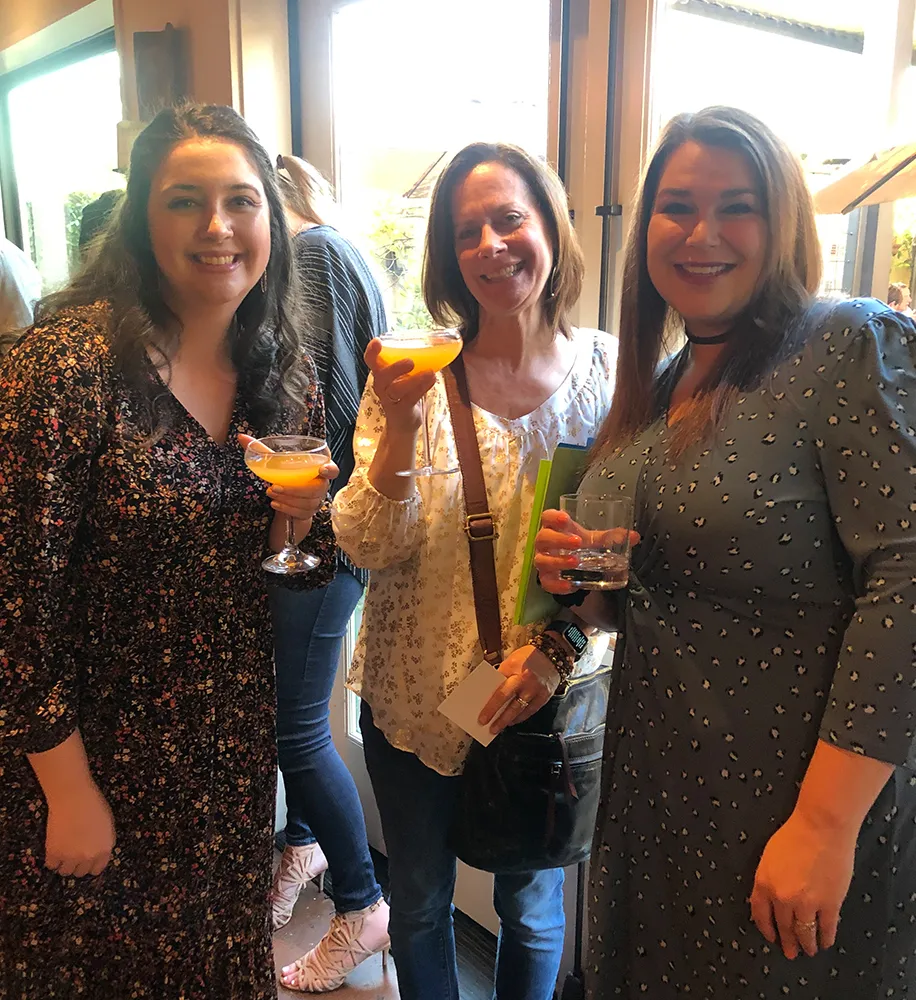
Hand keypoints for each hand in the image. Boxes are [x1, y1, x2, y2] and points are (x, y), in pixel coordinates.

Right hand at [45, 780, 115, 876]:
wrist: (74, 797)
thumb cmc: (93, 805)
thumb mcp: (106, 825)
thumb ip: (102, 842)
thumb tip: (95, 853)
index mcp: (105, 849)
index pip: (97, 869)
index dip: (90, 864)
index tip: (84, 860)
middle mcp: (89, 856)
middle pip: (80, 872)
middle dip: (76, 864)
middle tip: (72, 853)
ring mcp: (71, 857)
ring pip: (65, 872)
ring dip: (63, 863)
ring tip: (62, 849)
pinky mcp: (54, 853)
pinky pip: (51, 865)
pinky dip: (51, 858)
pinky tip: (54, 847)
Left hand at [237, 435, 337, 522]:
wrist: (285, 499)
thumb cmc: (284, 476)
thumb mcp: (274, 462)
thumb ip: (261, 450)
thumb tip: (240, 437)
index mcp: (317, 468)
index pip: (333, 470)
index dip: (330, 470)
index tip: (322, 469)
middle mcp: (321, 485)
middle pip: (316, 489)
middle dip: (295, 489)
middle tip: (274, 486)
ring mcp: (316, 500)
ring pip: (308, 502)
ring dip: (287, 498)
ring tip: (270, 493)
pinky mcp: (309, 512)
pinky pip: (301, 513)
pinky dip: (286, 508)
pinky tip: (275, 503)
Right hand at [365, 338, 434, 433]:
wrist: (404, 422)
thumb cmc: (405, 392)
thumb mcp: (405, 375)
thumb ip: (413, 361)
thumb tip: (435, 343)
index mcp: (381, 374)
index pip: (371, 361)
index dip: (372, 352)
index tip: (377, 342)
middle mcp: (381, 386)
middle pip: (381, 376)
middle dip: (395, 368)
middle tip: (410, 362)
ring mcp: (390, 400)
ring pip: (396, 389)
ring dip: (413, 380)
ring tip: (430, 373)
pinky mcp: (401, 410)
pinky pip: (410, 399)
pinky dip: (422, 388)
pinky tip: (432, 380)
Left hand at [478, 645, 557, 734]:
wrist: (551, 653)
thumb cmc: (527, 656)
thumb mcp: (510, 661)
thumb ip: (502, 676)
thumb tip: (490, 693)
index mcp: (515, 670)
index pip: (500, 693)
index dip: (490, 707)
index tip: (482, 718)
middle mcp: (526, 681)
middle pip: (510, 705)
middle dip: (499, 719)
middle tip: (490, 729)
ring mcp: (537, 690)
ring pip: (521, 710)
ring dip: (509, 721)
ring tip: (499, 727)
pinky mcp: (545, 695)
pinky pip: (531, 710)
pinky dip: (521, 717)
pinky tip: (513, 720)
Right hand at [534, 509, 639, 594]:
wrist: (572, 566)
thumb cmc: (580, 545)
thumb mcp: (594, 539)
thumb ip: (611, 537)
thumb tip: (636, 536)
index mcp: (555, 527)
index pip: (547, 517)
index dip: (554, 517)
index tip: (565, 519)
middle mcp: (545, 543)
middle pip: (543, 538)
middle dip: (559, 540)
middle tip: (577, 543)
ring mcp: (543, 561)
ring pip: (541, 560)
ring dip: (557, 561)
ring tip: (575, 562)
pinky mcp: (546, 578)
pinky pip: (546, 582)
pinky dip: (557, 585)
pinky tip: (569, 586)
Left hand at [749, 809, 855, 959]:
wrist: (820, 828)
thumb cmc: (794, 836)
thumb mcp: (769, 857)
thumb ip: (768, 879)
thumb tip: (771, 898)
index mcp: (764, 883)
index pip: (760, 914)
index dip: (766, 929)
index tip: (771, 937)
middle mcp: (782, 898)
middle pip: (784, 927)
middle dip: (787, 942)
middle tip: (790, 953)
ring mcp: (807, 903)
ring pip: (805, 932)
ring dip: (807, 944)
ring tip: (808, 950)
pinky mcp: (829, 904)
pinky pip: (826, 928)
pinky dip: (825, 938)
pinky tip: (825, 942)